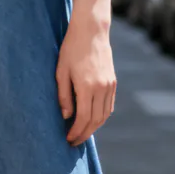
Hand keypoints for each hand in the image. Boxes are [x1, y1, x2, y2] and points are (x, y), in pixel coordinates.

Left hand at [56, 19, 116, 145]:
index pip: (83, 118)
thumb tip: (66, 116)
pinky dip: (101, 116)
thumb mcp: (61, 71)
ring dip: (94, 127)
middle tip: (74, 141)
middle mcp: (101, 88)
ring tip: (82, 133)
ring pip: (104, 115)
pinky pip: (109, 106)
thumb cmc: (71, 49)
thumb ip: (63, 95)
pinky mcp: (113, 82)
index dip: (76, 131)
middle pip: (95, 120)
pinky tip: (91, 119)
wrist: (91, 31)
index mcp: (87, 86)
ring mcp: (110, 85)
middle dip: (84, 133)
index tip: (68, 139)